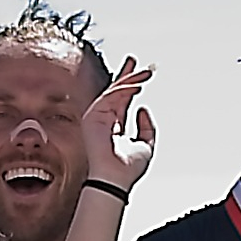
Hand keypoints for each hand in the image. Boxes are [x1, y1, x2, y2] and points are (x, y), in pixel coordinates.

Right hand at [85, 58, 162, 191]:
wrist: (115, 179)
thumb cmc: (127, 169)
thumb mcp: (146, 144)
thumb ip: (146, 127)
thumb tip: (143, 109)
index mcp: (116, 125)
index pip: (123, 100)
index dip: (132, 86)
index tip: (142, 74)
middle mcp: (105, 119)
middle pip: (116, 91)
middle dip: (126, 75)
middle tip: (135, 60)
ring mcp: (98, 116)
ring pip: (115, 91)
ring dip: (130, 79)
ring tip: (146, 71)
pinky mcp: (94, 115)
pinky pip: (110, 96)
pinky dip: (124, 88)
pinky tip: (138, 84)